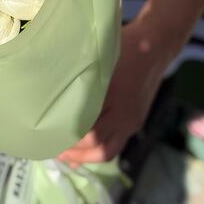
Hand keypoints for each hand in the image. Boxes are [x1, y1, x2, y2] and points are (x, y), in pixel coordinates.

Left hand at [58, 18, 175, 165]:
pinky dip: (100, 148)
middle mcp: (125, 117)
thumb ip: (83, 82)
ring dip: (88, 157)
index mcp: (114, 101)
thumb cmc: (124, 48)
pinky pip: (118, 142)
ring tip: (67, 156)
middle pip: (100, 148)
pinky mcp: (136, 121)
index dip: (70, 138)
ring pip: (110, 150)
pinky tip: (85, 150)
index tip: (50, 135)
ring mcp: (132, 122)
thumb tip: (58, 95)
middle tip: (54, 150)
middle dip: (76, 154)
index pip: (91, 132)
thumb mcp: (99, 61)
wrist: (154, 47)